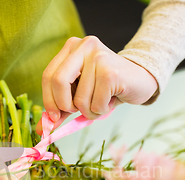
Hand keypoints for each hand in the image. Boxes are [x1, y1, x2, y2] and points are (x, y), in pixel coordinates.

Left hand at [40, 36, 157, 130]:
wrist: (141, 81)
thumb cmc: (107, 88)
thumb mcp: (80, 94)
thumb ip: (60, 107)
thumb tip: (42, 128)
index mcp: (71, 47)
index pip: (48, 76)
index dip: (48, 100)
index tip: (54, 117)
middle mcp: (84, 46)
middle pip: (58, 82)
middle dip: (64, 105)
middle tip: (75, 111)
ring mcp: (98, 57)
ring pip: (79, 99)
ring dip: (89, 111)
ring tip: (101, 102)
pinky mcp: (111, 72)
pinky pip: (95, 104)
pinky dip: (101, 110)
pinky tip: (111, 100)